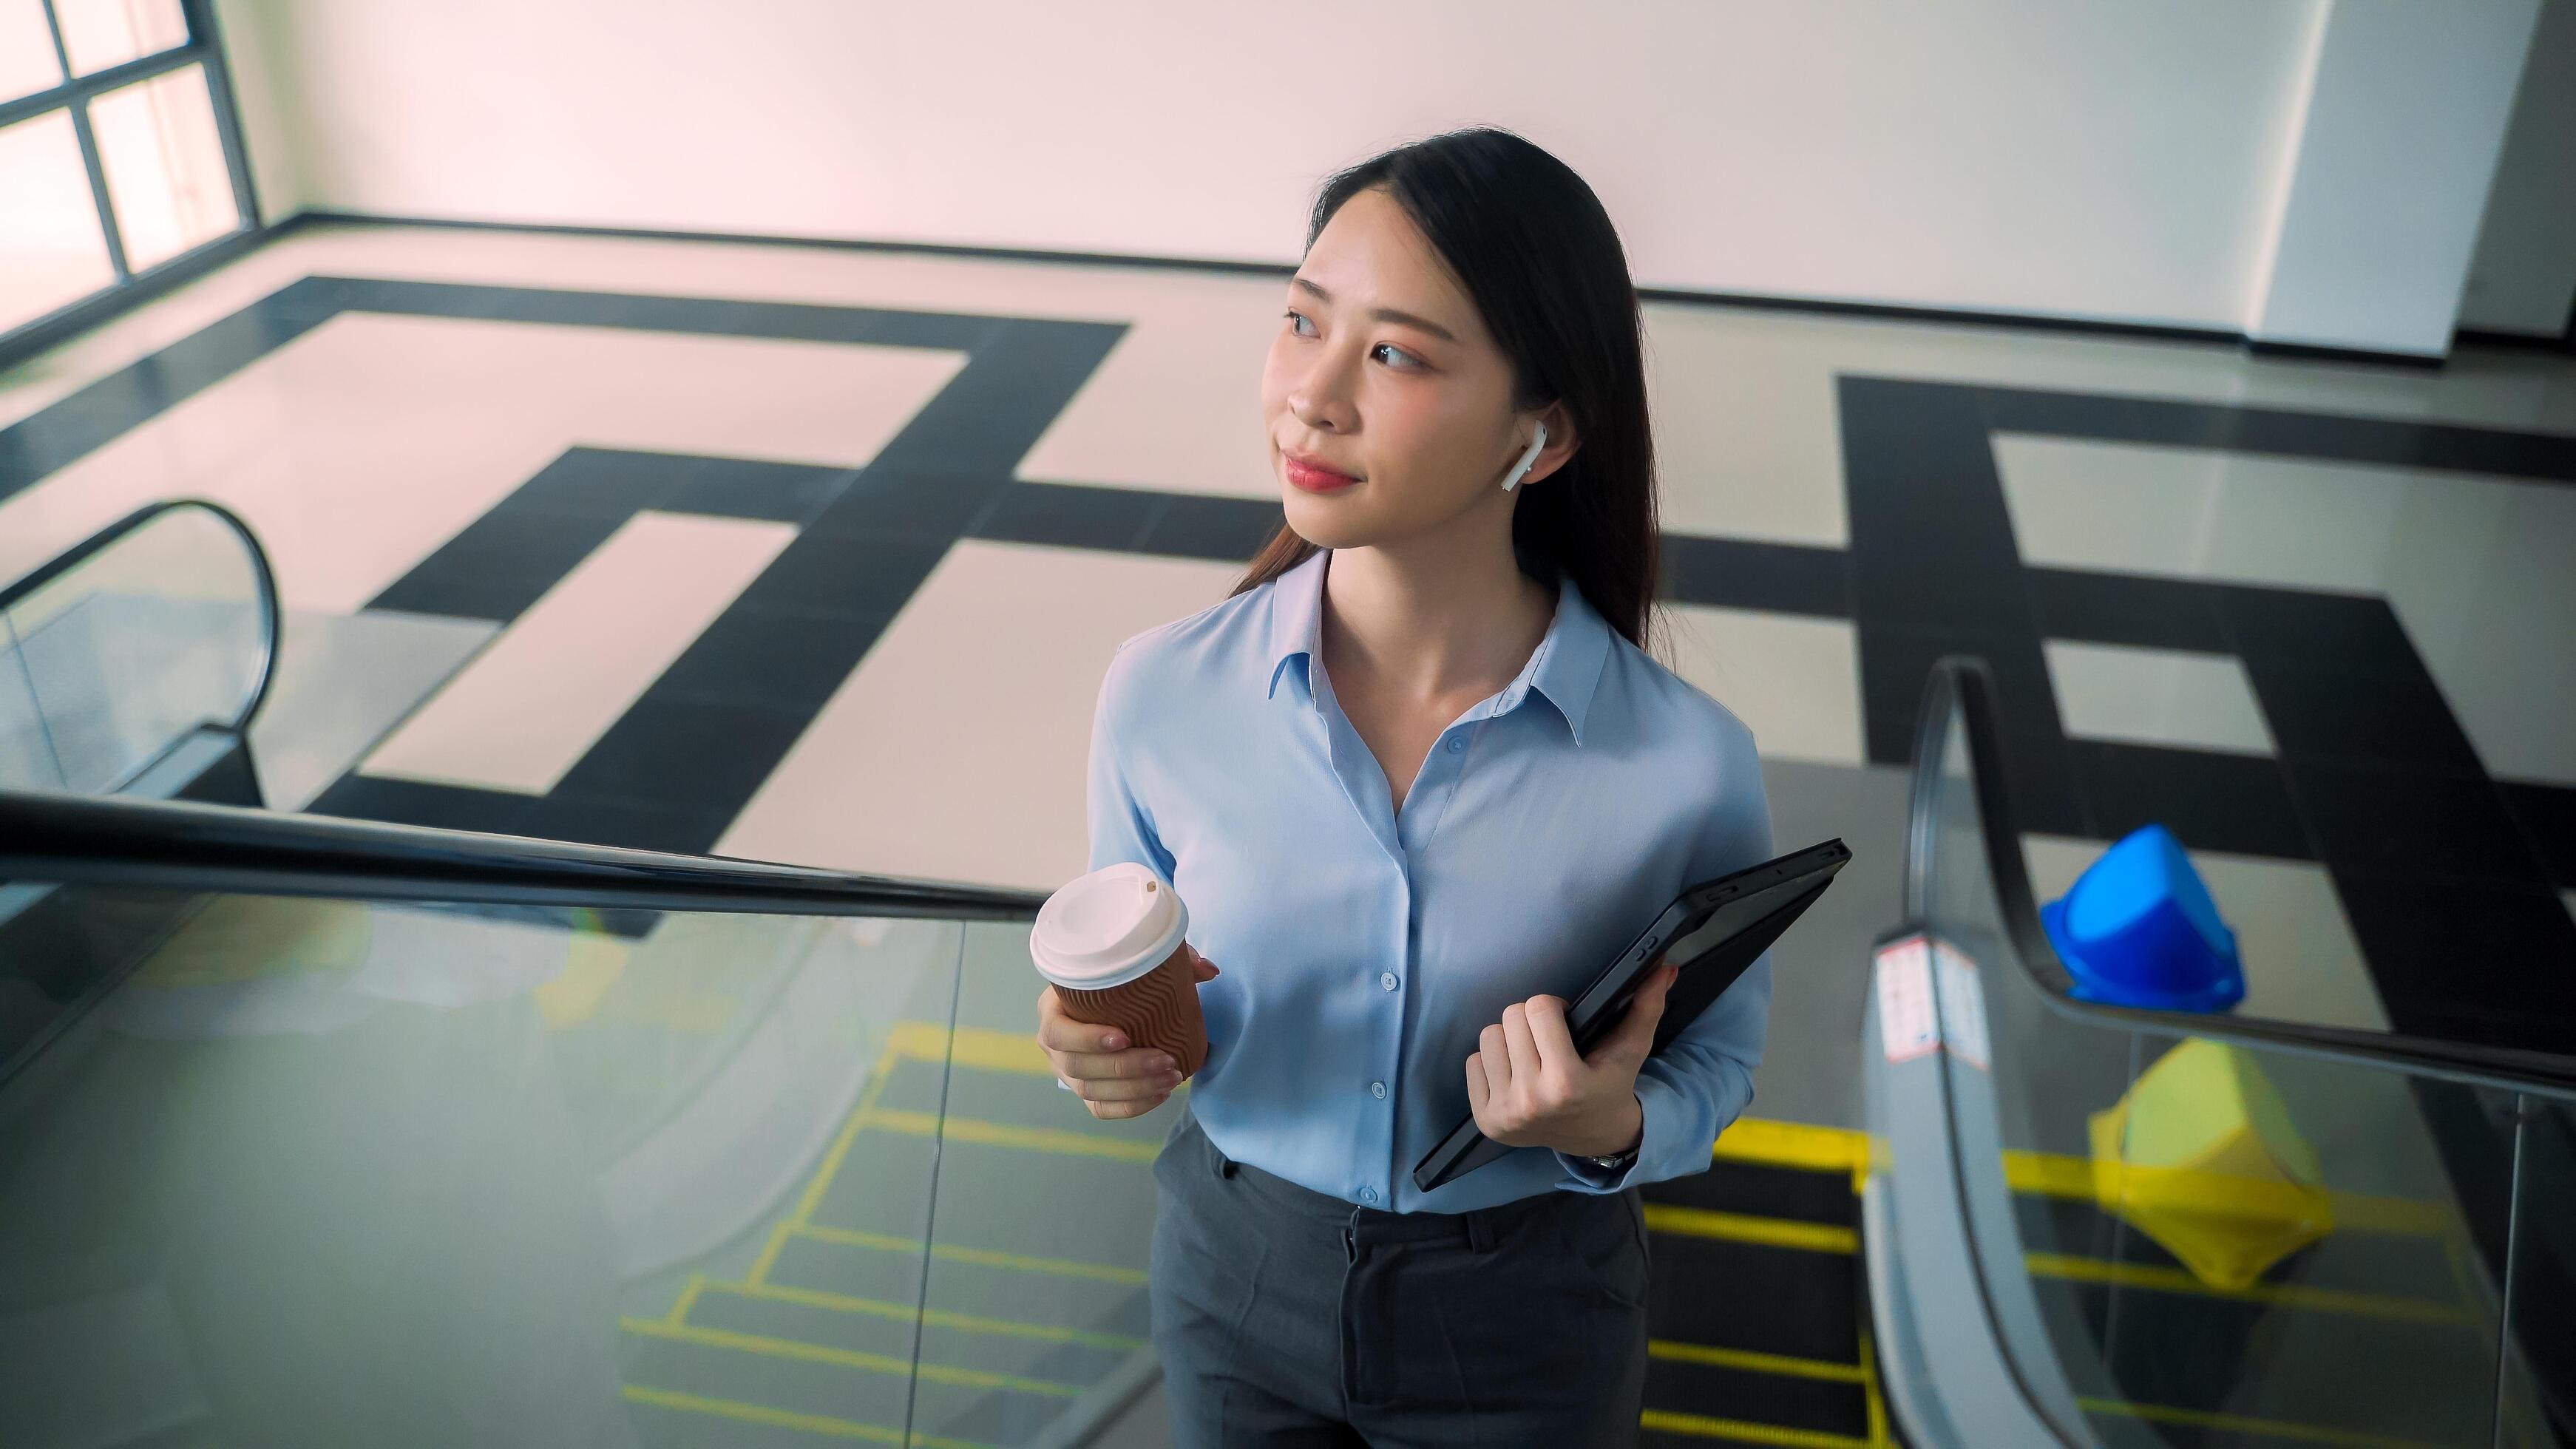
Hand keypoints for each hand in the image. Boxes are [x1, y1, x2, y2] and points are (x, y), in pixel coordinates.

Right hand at [1035, 945, 1219, 1120]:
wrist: (1108, 1002)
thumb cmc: (1116, 981)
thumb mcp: (1136, 963)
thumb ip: (1168, 960)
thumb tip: (1209, 970)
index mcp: (1053, 1009)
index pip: (1056, 1032)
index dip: (1087, 1039)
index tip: (1124, 1037)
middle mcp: (1054, 1046)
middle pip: (1079, 1067)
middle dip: (1126, 1068)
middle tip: (1166, 1061)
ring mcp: (1066, 1073)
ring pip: (1091, 1091)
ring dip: (1135, 1088)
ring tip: (1172, 1077)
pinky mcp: (1084, 1092)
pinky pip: (1101, 1109)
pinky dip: (1132, 1106)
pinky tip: (1160, 1094)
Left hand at [1466, 961, 1674, 1157]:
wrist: (1595, 1139)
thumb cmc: (1610, 1086)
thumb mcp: (1631, 1050)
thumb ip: (1647, 1006)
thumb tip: (1664, 966)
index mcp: (1566, 1082)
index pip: (1538, 1007)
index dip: (1552, 1007)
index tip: (1562, 1022)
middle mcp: (1531, 1101)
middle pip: (1510, 1017)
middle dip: (1530, 1021)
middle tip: (1547, 1039)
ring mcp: (1505, 1114)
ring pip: (1488, 1037)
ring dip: (1509, 1039)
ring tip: (1531, 1055)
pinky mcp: (1485, 1121)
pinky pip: (1471, 1063)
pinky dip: (1492, 1062)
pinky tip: (1515, 1074)